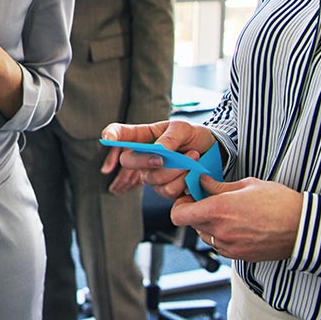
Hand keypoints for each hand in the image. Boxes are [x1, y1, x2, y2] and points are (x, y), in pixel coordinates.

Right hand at [101, 119, 215, 200]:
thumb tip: (159, 151)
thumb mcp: (183, 129)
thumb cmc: (193, 136)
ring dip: (175, 169)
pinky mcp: (164, 189)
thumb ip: (169, 138)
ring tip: (192, 156)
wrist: (213, 153)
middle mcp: (142, 156)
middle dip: (145, 161)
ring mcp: (152, 174)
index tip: (108, 139)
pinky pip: (167, 190)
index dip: (110, 136)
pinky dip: (183, 180)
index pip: (119, 134)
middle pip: (128, 162)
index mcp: (142, 136)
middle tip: (165, 157)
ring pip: (151, 179)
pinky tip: (192, 171)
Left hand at [171, 175, 302, 261]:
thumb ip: (218, 186)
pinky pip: (219, 245)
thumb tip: (201, 182)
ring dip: (208, 224)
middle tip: (209, 200)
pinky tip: (237, 225)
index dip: (180, 204)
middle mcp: (220, 232)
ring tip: (227, 212)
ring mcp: (229, 247)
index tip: (190, 196)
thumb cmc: (280, 203)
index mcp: (218, 211)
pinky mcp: (239, 256)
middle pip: (191, 224)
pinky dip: (221, 235)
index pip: (179, 215)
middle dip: (195, 211)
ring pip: (205, 235)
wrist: (305, 228)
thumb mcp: (247, 185)